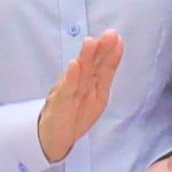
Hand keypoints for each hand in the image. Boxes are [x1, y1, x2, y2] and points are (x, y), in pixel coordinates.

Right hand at [34, 32, 129, 162]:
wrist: (53, 137)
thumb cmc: (75, 114)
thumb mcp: (97, 96)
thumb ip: (105, 75)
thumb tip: (117, 50)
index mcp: (90, 82)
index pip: (102, 66)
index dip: (111, 53)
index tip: (119, 37)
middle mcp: (79, 83)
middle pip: (91, 65)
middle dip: (100, 50)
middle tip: (110, 34)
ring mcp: (68, 92)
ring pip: (78, 74)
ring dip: (85, 58)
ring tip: (91, 42)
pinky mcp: (59, 104)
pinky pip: (66, 90)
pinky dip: (70, 78)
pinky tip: (74, 66)